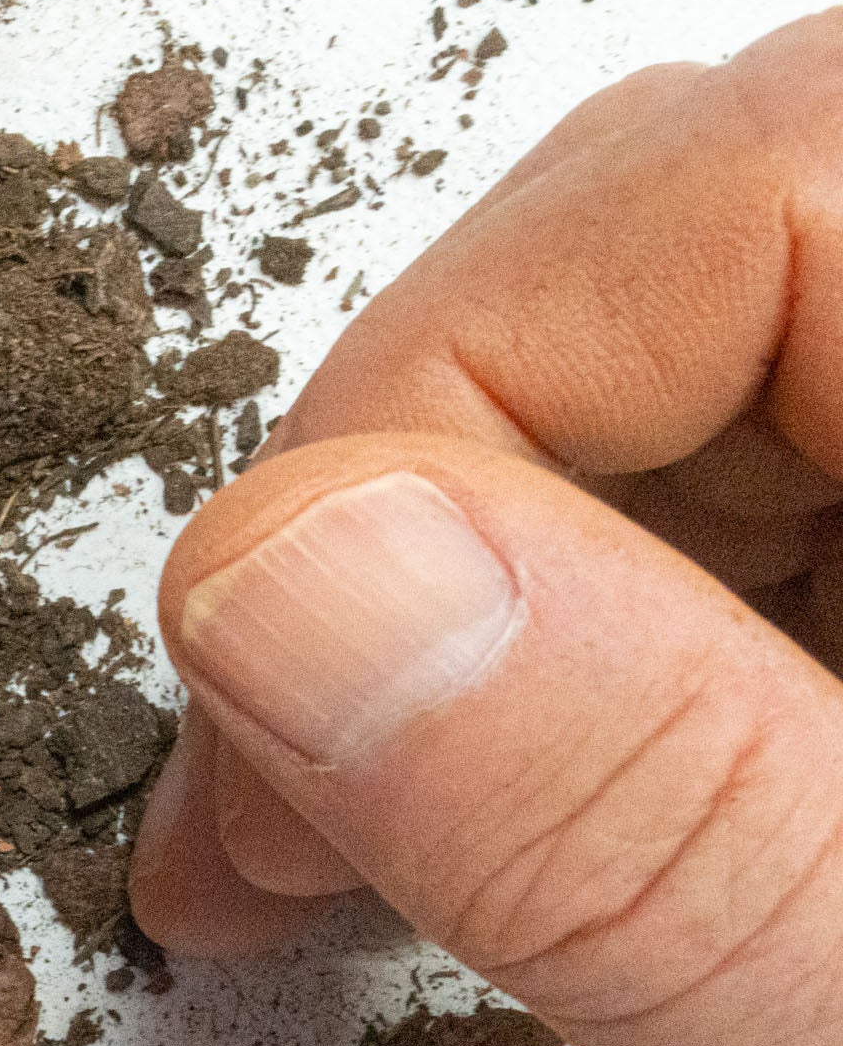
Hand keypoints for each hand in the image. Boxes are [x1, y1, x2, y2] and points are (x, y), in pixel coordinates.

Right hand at [129, 10, 842, 1045]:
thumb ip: (645, 830)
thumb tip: (305, 576)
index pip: (743, 199)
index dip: (428, 418)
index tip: (272, 706)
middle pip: (722, 245)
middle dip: (428, 495)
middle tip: (278, 800)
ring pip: (726, 380)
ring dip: (485, 589)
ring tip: (345, 845)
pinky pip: (774, 528)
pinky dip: (589, 665)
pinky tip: (503, 835)